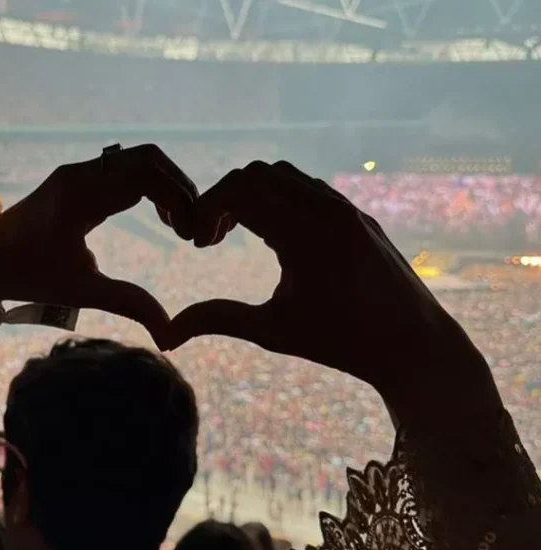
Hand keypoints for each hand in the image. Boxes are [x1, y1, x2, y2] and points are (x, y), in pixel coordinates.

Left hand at [0, 144, 199, 340]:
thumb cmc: (28, 276)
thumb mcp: (80, 291)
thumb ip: (128, 303)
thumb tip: (169, 333)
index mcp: (81, 197)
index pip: (146, 176)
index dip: (178, 199)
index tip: (186, 233)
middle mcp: (80, 174)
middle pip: (148, 158)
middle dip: (179, 186)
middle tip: (190, 224)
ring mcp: (78, 171)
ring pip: (138, 159)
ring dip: (165, 184)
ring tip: (177, 222)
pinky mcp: (76, 177)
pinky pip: (123, 167)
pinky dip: (149, 184)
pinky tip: (158, 215)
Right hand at [166, 161, 500, 424]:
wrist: (414, 345)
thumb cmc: (342, 342)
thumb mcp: (273, 331)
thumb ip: (218, 320)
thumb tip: (166, 336)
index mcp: (304, 232)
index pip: (241, 189)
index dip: (207, 209)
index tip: (196, 244)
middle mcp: (327, 209)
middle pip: (258, 173)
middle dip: (226, 198)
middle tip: (210, 238)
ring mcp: (346, 209)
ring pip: (286, 175)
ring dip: (254, 196)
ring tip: (237, 235)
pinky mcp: (359, 217)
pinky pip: (310, 189)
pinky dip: (281, 200)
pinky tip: (273, 239)